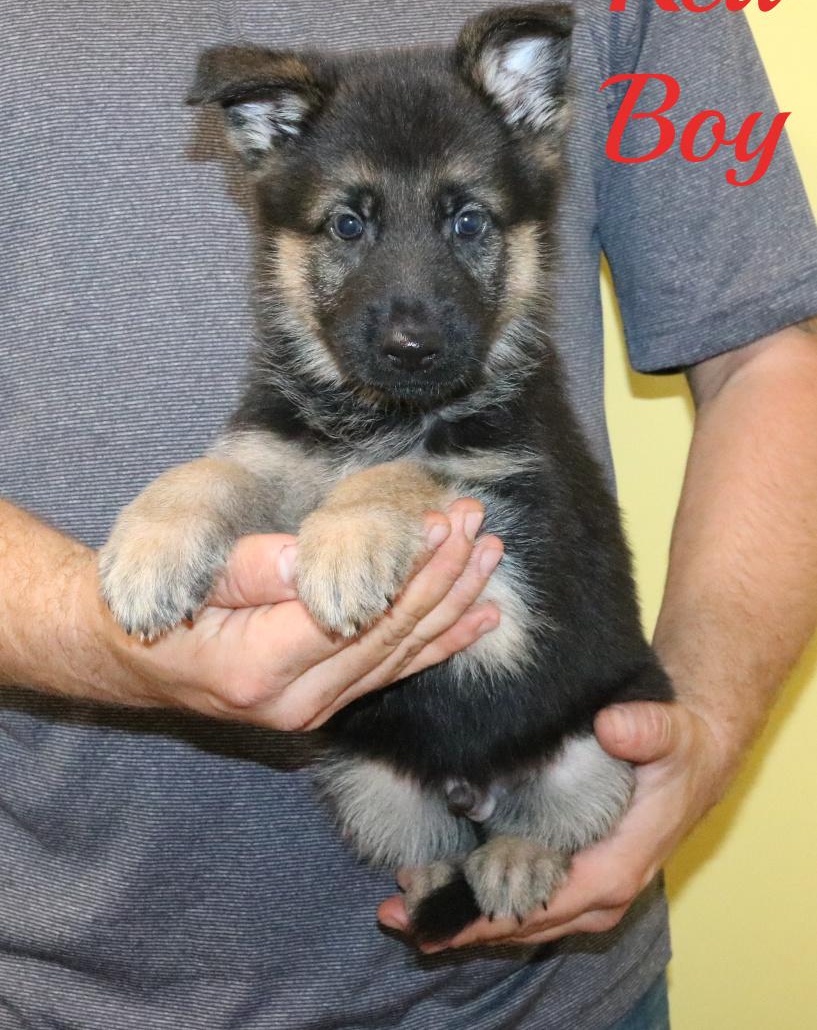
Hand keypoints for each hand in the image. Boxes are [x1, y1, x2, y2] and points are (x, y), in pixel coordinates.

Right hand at [90, 498, 502, 730]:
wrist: (127, 658)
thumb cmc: (152, 606)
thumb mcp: (190, 578)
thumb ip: (253, 571)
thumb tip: (314, 561)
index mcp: (260, 667)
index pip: (356, 614)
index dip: (407, 570)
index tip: (441, 522)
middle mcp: (296, 701)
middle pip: (390, 636)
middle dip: (442, 576)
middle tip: (476, 524)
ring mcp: (313, 709)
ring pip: (401, 655)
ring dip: (451, 603)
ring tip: (490, 556)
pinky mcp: (324, 703)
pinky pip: (392, 672)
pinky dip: (439, 643)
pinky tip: (478, 618)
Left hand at [378, 700, 731, 949]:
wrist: (697, 760)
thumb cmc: (680, 750)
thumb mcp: (670, 733)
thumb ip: (645, 730)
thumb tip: (612, 726)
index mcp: (617, 866)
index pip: (545, 902)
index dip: (491, 913)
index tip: (442, 916)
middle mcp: (599, 893)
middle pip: (522, 923)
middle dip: (460, 922)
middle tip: (396, 914)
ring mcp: (587, 892)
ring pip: (519, 921)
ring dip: (463, 917)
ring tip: (400, 912)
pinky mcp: (575, 879)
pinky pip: (524, 904)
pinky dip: (481, 905)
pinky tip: (439, 893)